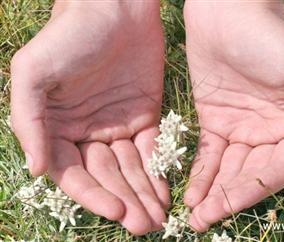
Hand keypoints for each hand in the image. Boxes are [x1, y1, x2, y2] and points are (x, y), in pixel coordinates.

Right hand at [11, 1, 167, 234]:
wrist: (117, 9)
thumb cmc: (71, 35)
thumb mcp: (34, 72)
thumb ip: (29, 120)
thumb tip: (36, 170)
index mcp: (57, 127)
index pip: (73, 173)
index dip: (92, 195)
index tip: (114, 212)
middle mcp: (87, 132)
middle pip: (105, 177)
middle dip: (124, 202)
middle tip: (143, 226)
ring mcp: (117, 126)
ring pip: (130, 169)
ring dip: (142, 195)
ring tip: (155, 219)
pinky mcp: (145, 117)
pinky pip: (150, 151)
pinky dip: (156, 173)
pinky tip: (163, 193)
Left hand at [183, 1, 283, 230]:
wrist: (227, 14)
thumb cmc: (272, 38)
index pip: (277, 170)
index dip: (253, 191)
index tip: (226, 207)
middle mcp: (269, 133)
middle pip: (249, 175)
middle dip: (226, 199)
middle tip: (202, 221)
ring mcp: (240, 129)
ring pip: (227, 170)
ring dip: (211, 193)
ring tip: (194, 215)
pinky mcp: (214, 122)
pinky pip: (208, 155)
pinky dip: (200, 174)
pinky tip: (190, 193)